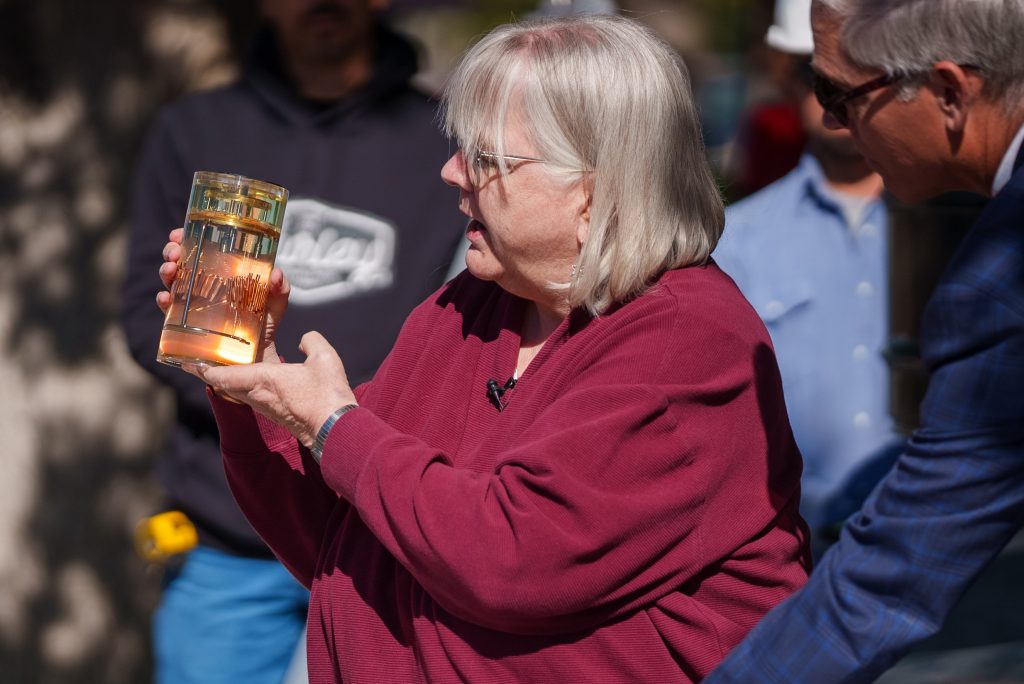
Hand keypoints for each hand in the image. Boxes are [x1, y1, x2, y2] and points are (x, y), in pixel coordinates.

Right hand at [155, 227, 289, 362]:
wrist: (257, 356)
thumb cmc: (265, 323)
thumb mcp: (276, 303)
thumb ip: (280, 288)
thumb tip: (276, 275)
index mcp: (221, 273)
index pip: (199, 248)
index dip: (186, 238)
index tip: (179, 233)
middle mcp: (203, 285)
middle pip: (180, 261)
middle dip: (171, 252)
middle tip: (174, 252)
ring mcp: (192, 303)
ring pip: (171, 282)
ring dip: (165, 272)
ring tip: (170, 270)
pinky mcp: (186, 324)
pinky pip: (168, 311)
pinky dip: (164, 301)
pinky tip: (166, 298)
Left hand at [186, 331, 357, 447]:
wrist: (335, 430)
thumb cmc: (328, 396)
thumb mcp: (324, 358)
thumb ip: (311, 342)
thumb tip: (305, 340)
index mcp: (262, 379)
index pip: (221, 375)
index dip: (202, 369)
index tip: (186, 362)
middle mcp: (258, 396)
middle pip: (224, 384)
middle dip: (210, 372)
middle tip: (199, 362)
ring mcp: (266, 407)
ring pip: (238, 391)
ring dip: (228, 379)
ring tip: (222, 366)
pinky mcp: (276, 414)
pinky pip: (251, 397)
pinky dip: (244, 386)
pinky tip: (252, 379)